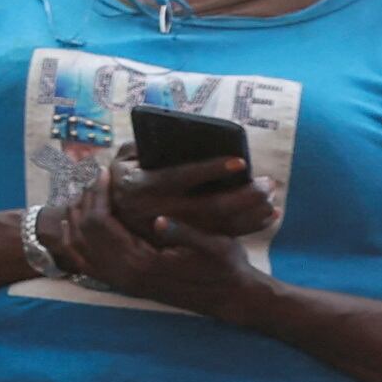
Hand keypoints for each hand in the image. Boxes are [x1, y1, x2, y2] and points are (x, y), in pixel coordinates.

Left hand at [43, 175, 275, 324]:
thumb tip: (160, 219)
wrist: (231, 299)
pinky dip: (75, 241)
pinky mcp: (124, 284)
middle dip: (86, 201)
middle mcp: (125, 275)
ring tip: (87, 193)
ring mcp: (122, 282)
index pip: (100, 222)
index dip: (99, 194)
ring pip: (78, 248)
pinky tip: (78, 224)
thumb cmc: (227, 268)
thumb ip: (186, 233)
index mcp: (142, 264)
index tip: (104, 173)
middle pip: (84, 232)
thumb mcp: (217, 247)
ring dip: (77, 219)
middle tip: (94, 178)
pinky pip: (85, 263)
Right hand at [108, 150, 276, 245]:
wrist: (110, 221)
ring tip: (270, 195)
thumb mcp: (123, 159)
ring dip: (253, 211)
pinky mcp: (188, 243)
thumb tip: (180, 138)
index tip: (240, 162)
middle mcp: (158, 211)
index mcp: (141, 186)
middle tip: (267, 182)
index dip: (212, 169)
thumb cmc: (123, 179)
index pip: (181, 176)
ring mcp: (175, 231)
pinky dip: (252, 226)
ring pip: (222, 224)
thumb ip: (143, 146)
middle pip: (211, 206)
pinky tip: (270, 214)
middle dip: (245, 195)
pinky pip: (226, 236)